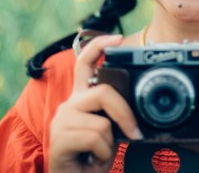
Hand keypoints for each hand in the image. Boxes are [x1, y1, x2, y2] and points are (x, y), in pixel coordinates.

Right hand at [48, 34, 141, 172]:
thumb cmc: (90, 158)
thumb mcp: (107, 133)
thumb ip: (115, 116)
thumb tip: (138, 112)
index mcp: (81, 99)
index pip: (85, 62)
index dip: (99, 46)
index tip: (117, 38)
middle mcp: (70, 104)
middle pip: (104, 92)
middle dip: (125, 114)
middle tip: (135, 134)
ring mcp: (63, 119)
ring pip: (103, 122)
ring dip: (110, 145)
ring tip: (99, 154)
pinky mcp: (60, 137)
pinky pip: (97, 140)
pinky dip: (102, 156)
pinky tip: (91, 161)